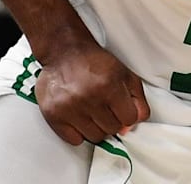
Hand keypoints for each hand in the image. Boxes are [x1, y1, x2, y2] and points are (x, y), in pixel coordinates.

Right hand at [34, 45, 149, 144]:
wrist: (64, 51)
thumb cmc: (93, 61)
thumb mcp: (124, 74)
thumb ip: (137, 100)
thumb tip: (131, 127)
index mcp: (109, 86)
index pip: (129, 119)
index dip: (127, 114)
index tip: (121, 109)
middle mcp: (88, 98)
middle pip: (112, 129)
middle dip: (111, 119)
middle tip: (104, 106)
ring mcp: (69, 108)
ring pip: (94, 137)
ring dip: (95, 127)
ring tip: (90, 110)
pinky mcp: (53, 115)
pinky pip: (74, 140)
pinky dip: (78, 132)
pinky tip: (78, 116)